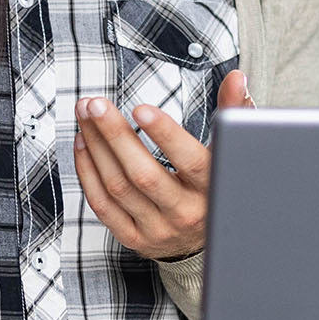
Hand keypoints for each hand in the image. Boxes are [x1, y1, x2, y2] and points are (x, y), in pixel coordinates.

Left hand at [73, 70, 252, 260]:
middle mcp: (186, 212)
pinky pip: (103, 205)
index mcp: (213, 188)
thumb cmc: (217, 186)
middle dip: (115, 135)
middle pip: (144, 174)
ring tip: (85, 115)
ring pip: (118, 187)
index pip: (190, 161)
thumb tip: (235, 77)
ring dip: (96, 147)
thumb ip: (233, 113)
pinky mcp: (134, 238)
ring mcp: (158, 228)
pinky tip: (83, 144)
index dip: (166, 135)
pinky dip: (88, 172)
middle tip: (96, 104)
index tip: (141, 110)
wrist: (211, 242)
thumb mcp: (231, 152)